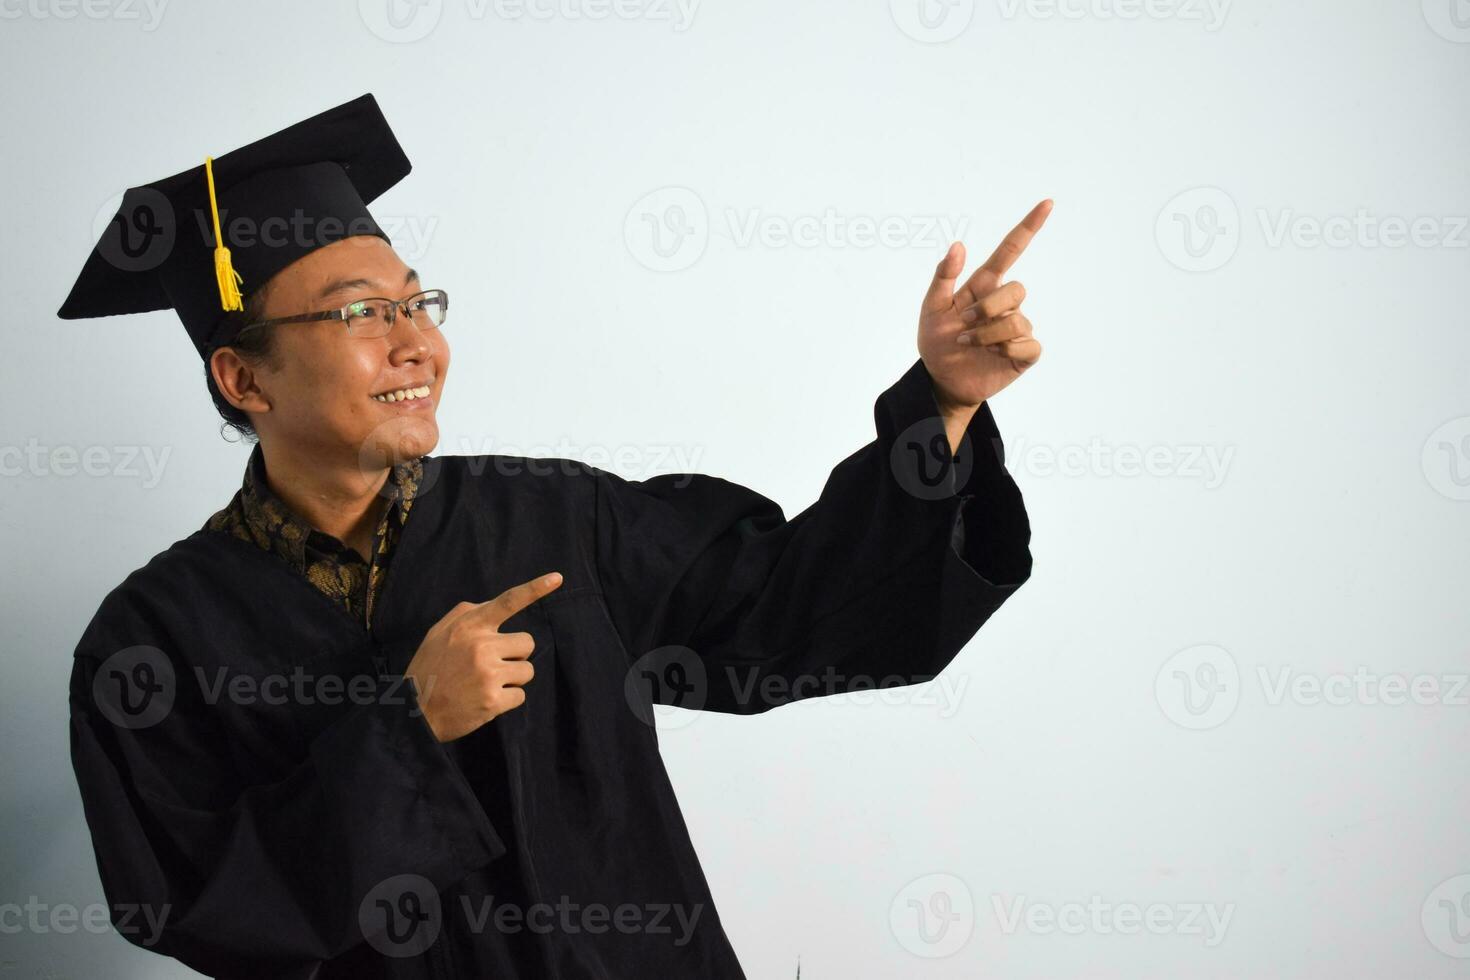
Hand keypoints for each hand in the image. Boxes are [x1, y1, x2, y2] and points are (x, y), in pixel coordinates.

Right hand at [405, 572, 563, 741]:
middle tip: (490, 666)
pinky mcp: (493, 700)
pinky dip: (507, 700)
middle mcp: (481, 645)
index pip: (507, 601)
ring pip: (527, 670)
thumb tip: (493, 605)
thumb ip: (466, 615)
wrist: (413, 713)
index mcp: (469, 625)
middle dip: (515, 654)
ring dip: (512, 679)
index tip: (558, 578)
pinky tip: (485, 701)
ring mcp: (488, 673)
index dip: (535, 588)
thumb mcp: (438, 633)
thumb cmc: (429, 669)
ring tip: (484, 684)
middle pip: (527, 643)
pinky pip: (520, 696)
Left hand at [918, 199, 1051, 415]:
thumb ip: (943, 277)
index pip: (1010, 251)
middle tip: (963, 324)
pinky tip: (991, 355)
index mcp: (983, 286)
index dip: (1028, 227)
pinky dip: (1006, 349)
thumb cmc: (937, 341)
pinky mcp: (1024, 352)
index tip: (1047, 203)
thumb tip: (958, 245)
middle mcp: (1003, 303)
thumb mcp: (930, 308)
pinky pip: (1028, 343)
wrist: (941, 380)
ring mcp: (1016, 327)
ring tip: (969, 344)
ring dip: (987, 334)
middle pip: (1017, 288)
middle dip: (988, 307)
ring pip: (1017, 319)